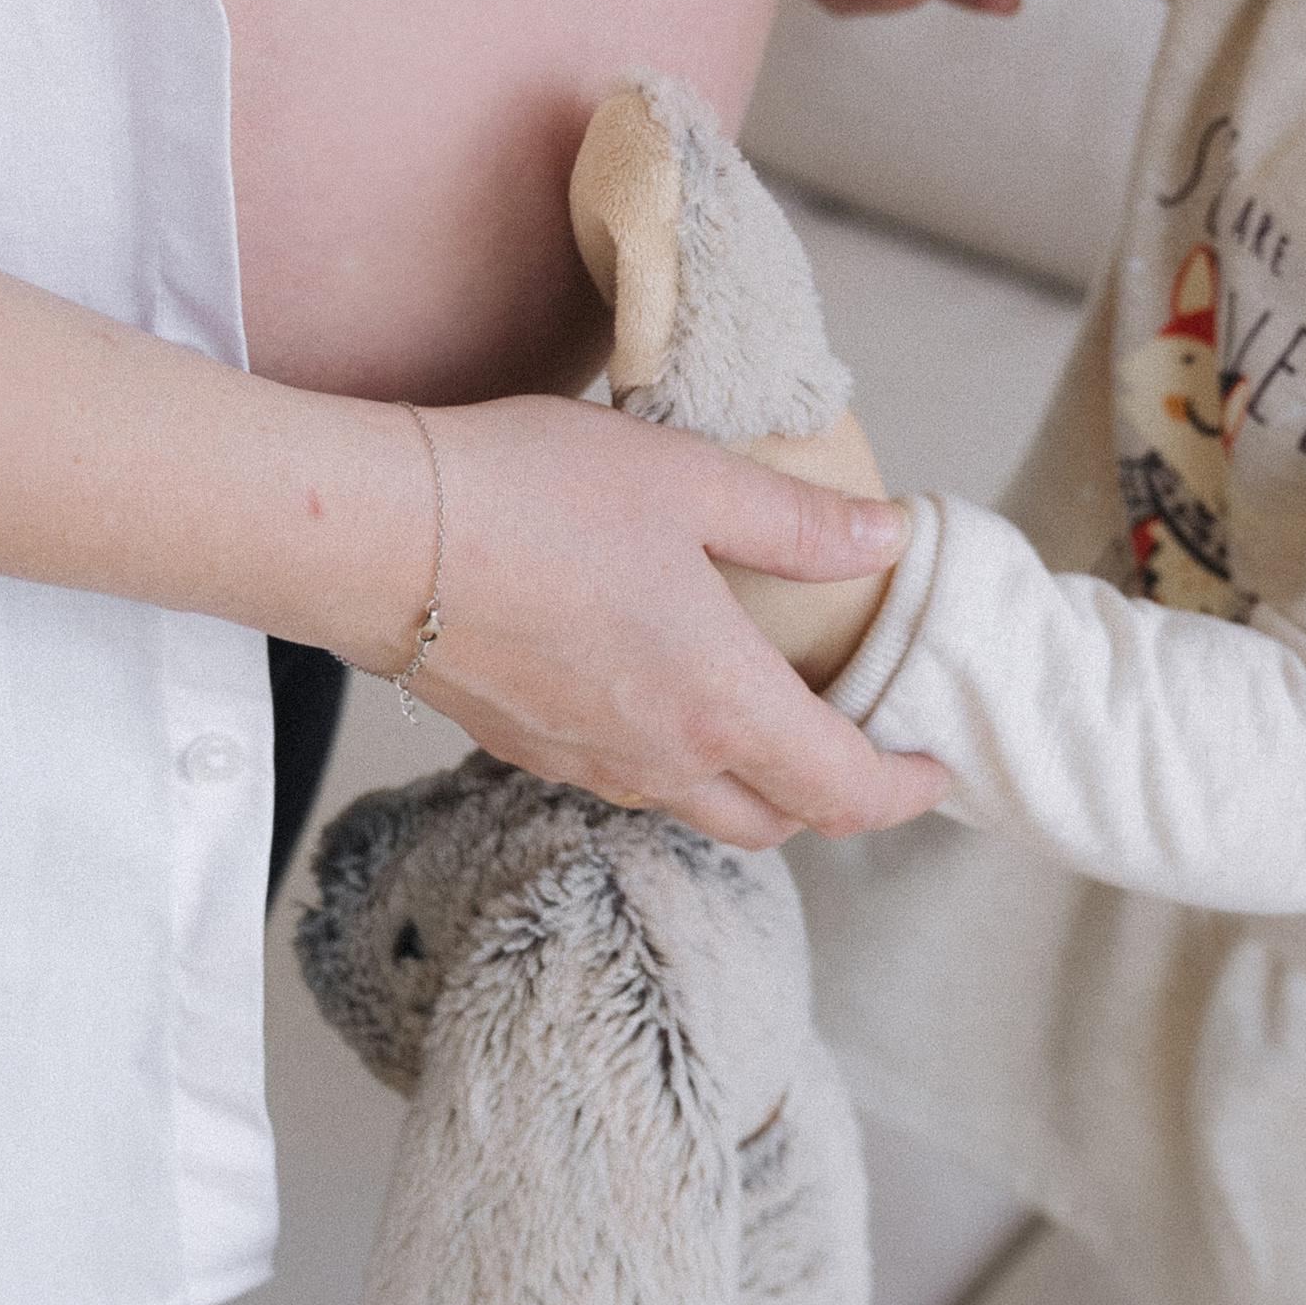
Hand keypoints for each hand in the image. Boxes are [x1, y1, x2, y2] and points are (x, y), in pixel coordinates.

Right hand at [395, 394, 952, 852]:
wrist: (371, 537)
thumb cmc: (531, 497)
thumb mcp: (691, 483)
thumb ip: (800, 526)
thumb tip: (885, 540)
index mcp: (721, 706)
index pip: (844, 792)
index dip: (905, 791)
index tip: (934, 766)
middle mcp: (659, 760)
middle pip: (774, 821)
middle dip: (830, 794)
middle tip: (855, 733)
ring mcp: (583, 764)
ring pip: (694, 806)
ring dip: (746, 779)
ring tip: (761, 705)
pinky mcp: (522, 748)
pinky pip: (623, 777)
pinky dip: (668, 757)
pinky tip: (655, 683)